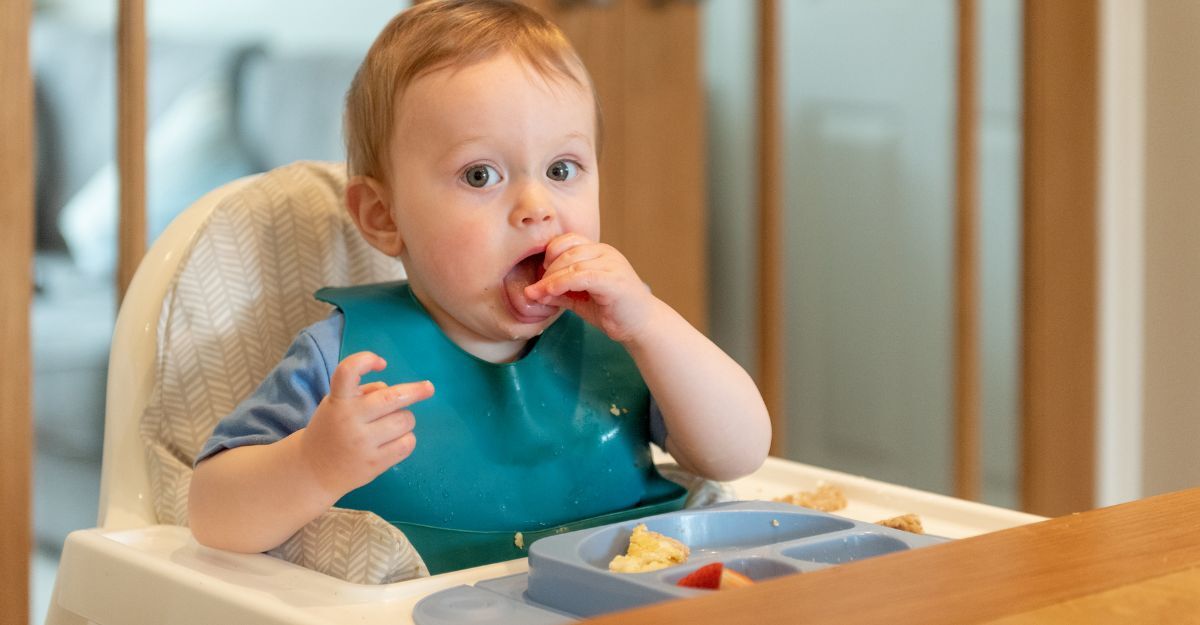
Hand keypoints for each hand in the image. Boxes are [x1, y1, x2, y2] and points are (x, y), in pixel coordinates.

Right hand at [299, 352, 433, 497]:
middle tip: (428, 388)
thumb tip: (395, 391)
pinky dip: (407, 438)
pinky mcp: (374, 463)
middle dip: (415, 391)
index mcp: (338, 400)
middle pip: (392, 398)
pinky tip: (395, 440)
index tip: (381, 363)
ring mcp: (362, 443)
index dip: (366, 360)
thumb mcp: (337, 404)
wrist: (313, 470)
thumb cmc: (332, 429)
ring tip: (392, 424)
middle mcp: (349, 419)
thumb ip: (362, 392)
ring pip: (405, 420)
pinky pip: (407, 443)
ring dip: (405, 419)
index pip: (348, 371)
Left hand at [524, 233, 659, 343]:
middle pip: (567, 251)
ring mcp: (612, 264)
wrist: (642, 326)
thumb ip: (560, 292)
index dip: (550, 254)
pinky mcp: (614, 280)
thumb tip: (534, 292)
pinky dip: (562, 283)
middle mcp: (606, 253)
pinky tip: (551, 293)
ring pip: (572, 263)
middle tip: (535, 289)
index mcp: (599, 252)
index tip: (541, 274)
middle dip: (546, 270)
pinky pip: (582, 276)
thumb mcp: (581, 299)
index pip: (568, 240)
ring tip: (538, 294)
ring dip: (550, 279)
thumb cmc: (614, 311)